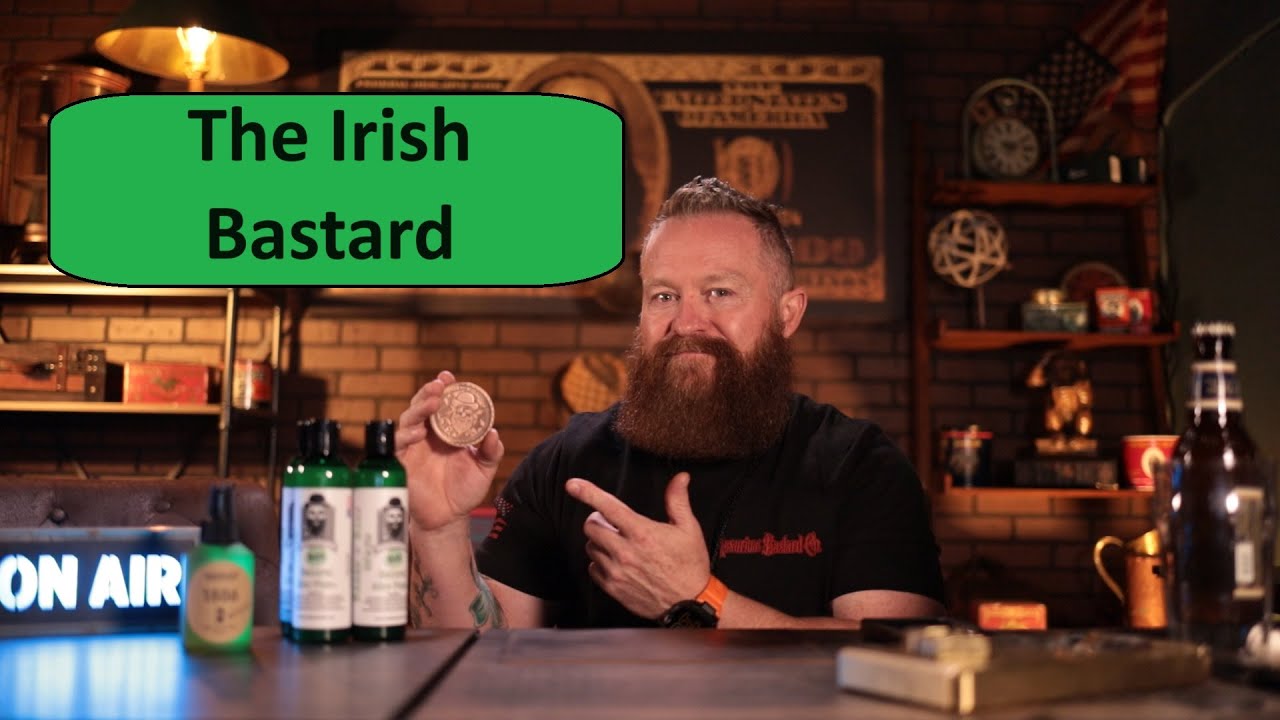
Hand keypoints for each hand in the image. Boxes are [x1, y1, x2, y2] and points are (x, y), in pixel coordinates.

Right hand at [396, 370, 503, 531]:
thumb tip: (494, 433)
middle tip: (439, 385)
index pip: (442, 404)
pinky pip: (398, 445)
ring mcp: (412, 447)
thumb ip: (491, 451)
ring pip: (409, 420)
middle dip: (429, 392)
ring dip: (418, 408)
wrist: (448, 518)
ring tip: (432, 402)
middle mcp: (427, 435)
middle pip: (422, 406)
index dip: (443, 388)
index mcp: (445, 431)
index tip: (448, 376)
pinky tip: (418, 433)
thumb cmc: (463, 491)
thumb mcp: (484, 469)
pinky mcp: (402, 463)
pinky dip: (406, 436)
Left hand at [566, 472, 708, 619]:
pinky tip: (617, 562)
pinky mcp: (613, 588)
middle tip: (613, 524)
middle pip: (591, 527)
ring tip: (619, 545)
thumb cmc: (690, 565)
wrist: (690, 603)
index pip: (608, 507)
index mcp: (642, 533)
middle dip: (598, 520)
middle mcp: (626, 552)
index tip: (572, 484)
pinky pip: (592, 569)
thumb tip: (680, 478)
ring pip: (591, 547)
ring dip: (600, 542)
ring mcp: (617, 572)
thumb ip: (677, 500)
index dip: (588, 492)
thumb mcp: (689, 529)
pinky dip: (600, 563)